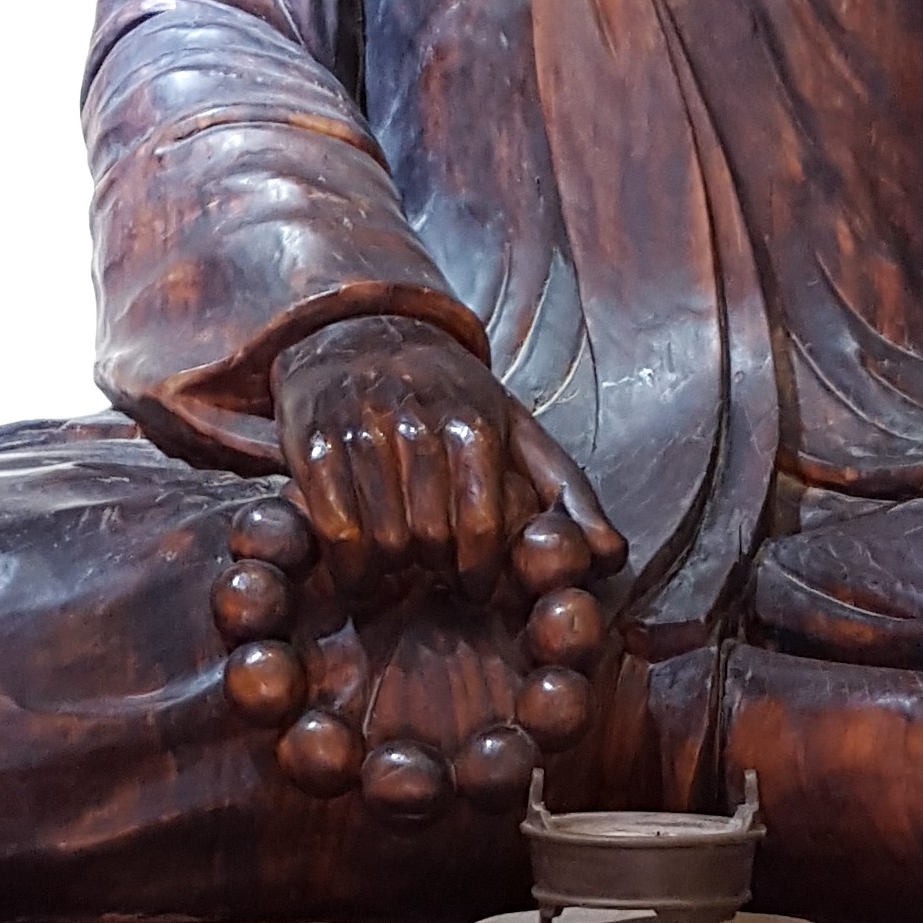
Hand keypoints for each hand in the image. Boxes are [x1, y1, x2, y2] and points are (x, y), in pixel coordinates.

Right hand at [270, 322, 622, 601]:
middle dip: (433, 570)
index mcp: (474, 420)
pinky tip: (357, 569)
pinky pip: (332, 527)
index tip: (474, 587)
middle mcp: (415, 418)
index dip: (479, 571)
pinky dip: (347, 564)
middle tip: (431, 576)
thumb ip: (570, 496)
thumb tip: (613, 559)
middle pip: (428, 537)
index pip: (481, 524)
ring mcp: (358, 427)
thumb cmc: (450, 400)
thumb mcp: (519, 434)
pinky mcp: (309, 439)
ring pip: (379, 538)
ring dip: (389, 573)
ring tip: (398, 571)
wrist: (361, 335)